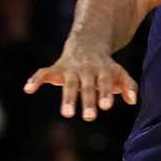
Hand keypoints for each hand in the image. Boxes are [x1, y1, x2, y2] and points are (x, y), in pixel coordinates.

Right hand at [24, 49, 138, 120]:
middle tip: (89, 117)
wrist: (87, 44)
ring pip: (68, 84)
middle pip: (87, 86)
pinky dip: (35, 79)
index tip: (106, 106)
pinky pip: (44, 73)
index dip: (105, 93)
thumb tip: (133, 100)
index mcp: (104, 70)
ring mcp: (71, 69)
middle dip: (87, 101)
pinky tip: (27, 89)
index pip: (105, 83)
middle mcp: (87, 70)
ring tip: (67, 114)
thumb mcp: (120, 73)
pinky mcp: (56, 69)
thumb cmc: (106, 67)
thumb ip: (129, 86)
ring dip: (67, 98)